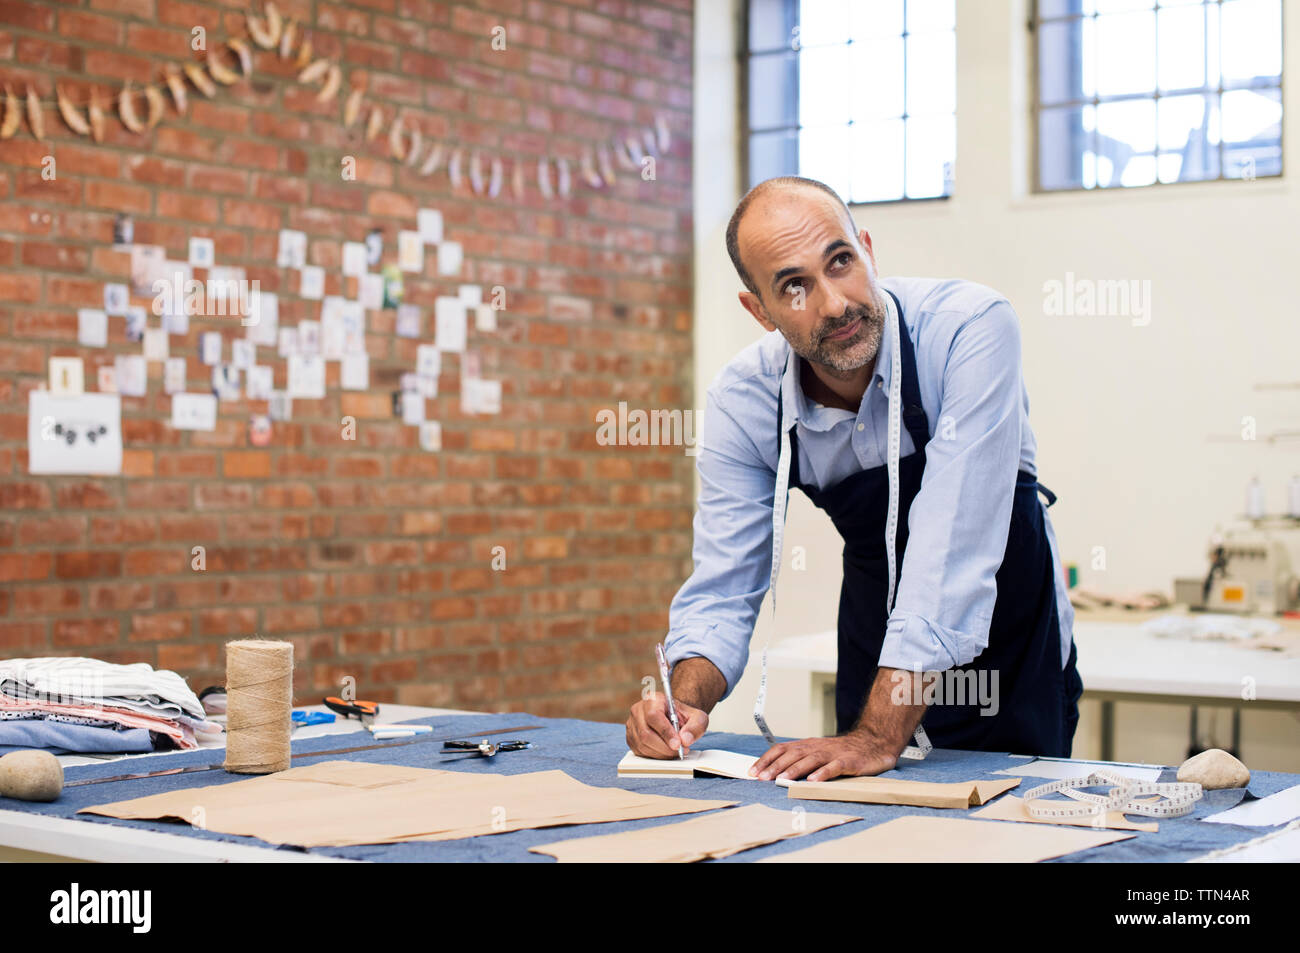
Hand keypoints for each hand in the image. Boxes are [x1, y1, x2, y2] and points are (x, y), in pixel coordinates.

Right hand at [625, 692, 707, 758]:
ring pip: (642, 744)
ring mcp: (632, 724)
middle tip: (680, 750)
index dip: (665, 732)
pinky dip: (655, 755)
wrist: (674, 718)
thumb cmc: (683, 716)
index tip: (678, 744)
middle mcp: (638, 710)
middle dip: (665, 747)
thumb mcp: (697, 717)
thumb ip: (695, 727)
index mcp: (653, 699)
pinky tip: (665, 752)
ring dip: (661, 753)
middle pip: (646, 733)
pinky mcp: (631, 738)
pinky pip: (640, 751)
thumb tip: (685, 739)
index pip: (654, 716)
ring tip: (675, 751)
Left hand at [750, 733, 897, 781]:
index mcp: (806, 745)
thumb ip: (799, 760)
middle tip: (761, 779)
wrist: (872, 743)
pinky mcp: (848, 761)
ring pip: (810, 760)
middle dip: (775, 767)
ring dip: (794, 770)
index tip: (752, 772)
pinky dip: (822, 773)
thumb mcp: (817, 752)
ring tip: (781, 780)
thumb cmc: (841, 752)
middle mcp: (816, 747)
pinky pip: (834, 767)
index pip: (781, 749)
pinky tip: (813, 781)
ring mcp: (832, 753)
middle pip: (792, 754)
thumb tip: (773, 773)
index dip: (766, 760)